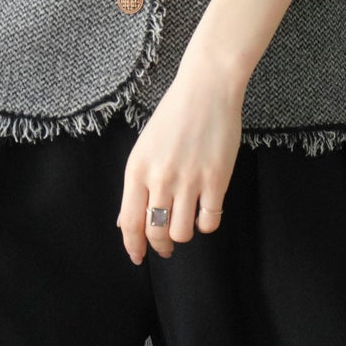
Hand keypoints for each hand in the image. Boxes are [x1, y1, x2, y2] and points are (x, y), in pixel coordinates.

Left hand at [117, 43, 245, 261]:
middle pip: (155, 231)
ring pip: (181, 231)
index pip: (129, 221)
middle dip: (159, 246)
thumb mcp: (144, 147)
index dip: (133, 246)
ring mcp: (189, 180)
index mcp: (137, 169)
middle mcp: (160, 178)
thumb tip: (128, 221)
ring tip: (184, 224)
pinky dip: (206, 225)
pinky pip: (210, 220)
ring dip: (182, 234)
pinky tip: (204, 215)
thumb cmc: (173, 116)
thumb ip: (137, 183)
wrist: (206, 89)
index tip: (137, 257)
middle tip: (165, 247)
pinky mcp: (216, 179)